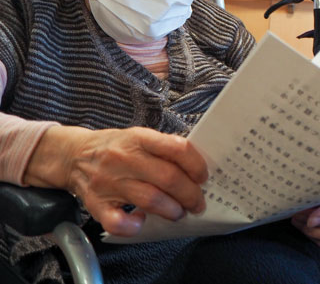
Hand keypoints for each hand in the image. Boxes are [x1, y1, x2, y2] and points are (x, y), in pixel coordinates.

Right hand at [24, 126, 207, 236]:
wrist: (73, 155)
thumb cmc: (116, 147)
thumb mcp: (139, 137)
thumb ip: (164, 148)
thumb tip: (196, 167)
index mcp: (140, 138)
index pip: (177, 148)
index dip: (196, 165)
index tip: (203, 177)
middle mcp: (125, 158)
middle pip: (168, 178)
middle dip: (190, 194)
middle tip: (197, 203)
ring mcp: (109, 181)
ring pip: (150, 199)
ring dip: (171, 210)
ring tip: (178, 212)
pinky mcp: (96, 203)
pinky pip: (116, 221)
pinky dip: (133, 225)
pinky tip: (141, 221)